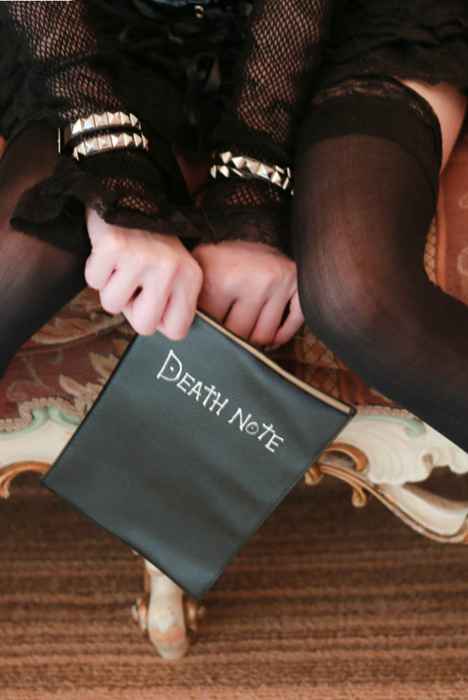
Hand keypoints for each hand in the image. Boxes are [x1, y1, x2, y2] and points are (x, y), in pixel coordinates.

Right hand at [84, 208, 202, 338]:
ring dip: (110, 286)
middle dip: (131, 309)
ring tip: (122, 262)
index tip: (153, 302)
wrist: (130, 195)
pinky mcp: (114, 247)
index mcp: (191, 279)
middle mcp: (171, 269)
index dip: (158, 321)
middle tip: (133, 282)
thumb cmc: (150, 244)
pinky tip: (109, 252)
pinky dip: (95, 269)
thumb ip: (170, 303)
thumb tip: (157, 331)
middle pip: (144, 326)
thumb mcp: (174, 271)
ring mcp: (143, 258)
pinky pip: (93, 282)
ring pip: (112, 305)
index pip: (177, 331)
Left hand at [191, 239, 304, 348]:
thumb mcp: (199, 273)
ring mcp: (279, 283)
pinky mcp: (297, 284)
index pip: (218, 329)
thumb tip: (187, 333)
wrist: (252, 230)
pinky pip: (292, 324)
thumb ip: (192, 301)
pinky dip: (281, 335)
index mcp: (223, 279)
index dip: (213, 332)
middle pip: (242, 335)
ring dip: (255, 338)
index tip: (211, 325)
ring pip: (265, 336)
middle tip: (228, 327)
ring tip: (246, 331)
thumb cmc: (222, 259)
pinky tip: (270, 335)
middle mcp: (254, 281)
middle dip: (233, 336)